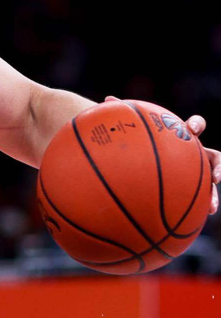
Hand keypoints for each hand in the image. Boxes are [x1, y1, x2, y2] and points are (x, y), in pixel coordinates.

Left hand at [105, 96, 219, 213]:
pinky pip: (198, 198)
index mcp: (183, 136)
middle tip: (216, 175)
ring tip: (211, 207)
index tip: (191, 129)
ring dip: (213, 194)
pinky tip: (197, 218)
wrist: (146, 155)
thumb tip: (107, 98)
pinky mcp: (191, 187)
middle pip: (214, 156)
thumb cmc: (141, 139)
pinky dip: (199, 208)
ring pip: (211, 182)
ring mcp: (196, 171)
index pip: (196, 125)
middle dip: (218, 164)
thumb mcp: (134, 128)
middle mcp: (194, 153)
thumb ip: (124, 113)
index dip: (196, 125)